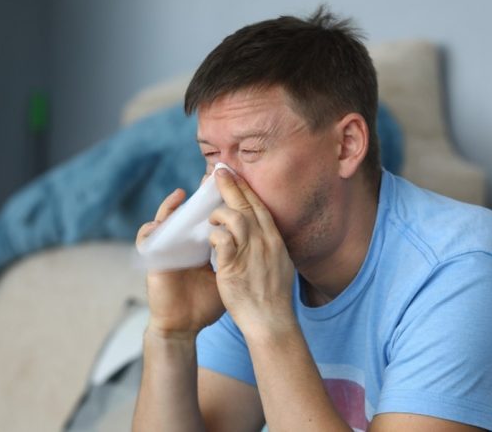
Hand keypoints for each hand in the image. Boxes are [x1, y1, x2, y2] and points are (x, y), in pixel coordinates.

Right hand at [137, 188, 225, 338]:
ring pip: (165, 222)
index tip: (231, 184)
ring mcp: (166, 252)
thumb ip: (237, 260)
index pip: (208, 218)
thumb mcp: (226, 276)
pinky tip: (158, 224)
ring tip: (181, 195)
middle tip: (208, 178)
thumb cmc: (205, 304)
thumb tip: (262, 246)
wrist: (185, 327)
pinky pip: (146, 241)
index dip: (218, 202)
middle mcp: (182, 245)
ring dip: (170, 208)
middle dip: (197, 196)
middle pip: (188, 214)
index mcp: (201, 247)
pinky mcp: (153, 262)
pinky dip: (150, 230)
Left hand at [208, 169, 296, 339]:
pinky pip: (223, 240)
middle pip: (247, 205)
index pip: (260, 208)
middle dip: (232, 186)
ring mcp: (251, 253)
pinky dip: (214, 235)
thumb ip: (271, 249)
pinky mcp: (234, 266)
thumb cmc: (274, 299)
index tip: (237, 176)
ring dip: (220, 212)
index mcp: (276, 241)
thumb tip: (267, 237)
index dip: (247, 190)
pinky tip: (210, 237)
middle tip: (219, 171)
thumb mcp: (281, 266)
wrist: (272, 321)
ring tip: (211, 216)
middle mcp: (266, 242)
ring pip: (235, 217)